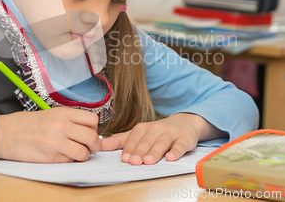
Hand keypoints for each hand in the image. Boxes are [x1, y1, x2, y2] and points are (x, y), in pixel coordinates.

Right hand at [0, 107, 100, 162]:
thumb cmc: (28, 124)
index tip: (89, 133)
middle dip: (95, 146)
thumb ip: (70, 121)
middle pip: (92, 137)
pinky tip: (62, 156)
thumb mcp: (52, 114)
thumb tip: (88, 131)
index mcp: (63, 113)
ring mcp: (56, 141)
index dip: (94, 129)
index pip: (93, 120)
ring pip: (84, 152)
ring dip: (83, 156)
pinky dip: (70, 161)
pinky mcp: (50, 156)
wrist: (6, 133)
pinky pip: (70, 161)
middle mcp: (62, 126)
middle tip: (89, 148)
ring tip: (76, 154)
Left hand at [100, 113, 224, 165]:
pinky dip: (176, 151)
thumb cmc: (158, 132)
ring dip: (155, 151)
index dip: (130, 148)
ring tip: (149, 161)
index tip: (125, 159)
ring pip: (162, 142)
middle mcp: (157, 128)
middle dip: (141, 151)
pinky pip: (180, 145)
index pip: (134, 137)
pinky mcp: (185, 138)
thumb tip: (99, 145)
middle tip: (135, 162)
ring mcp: (171, 133)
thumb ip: (120, 141)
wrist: (185, 123)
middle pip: (147, 140)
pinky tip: (171, 157)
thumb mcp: (139, 134)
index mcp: (143, 128)